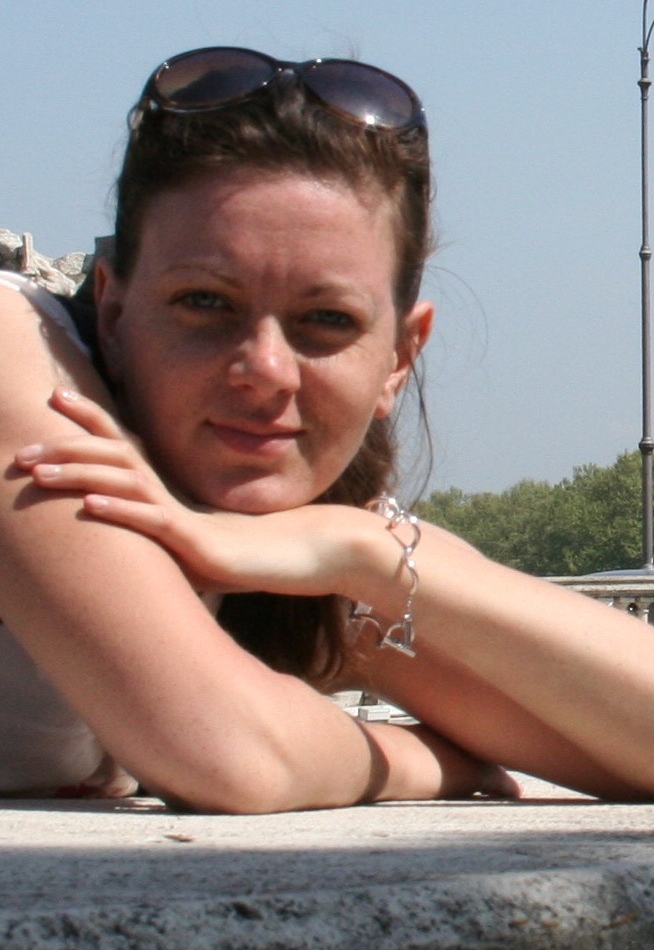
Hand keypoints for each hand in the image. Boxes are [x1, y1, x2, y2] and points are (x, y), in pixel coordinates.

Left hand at [15, 389, 367, 596]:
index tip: (57, 396)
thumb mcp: (214, 546)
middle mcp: (179, 496)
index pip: (128, 446)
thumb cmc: (275, 554)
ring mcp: (189, 517)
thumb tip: (148, 550)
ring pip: (125, 486)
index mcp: (179, 492)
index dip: (91, 420)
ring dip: (78, 475)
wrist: (327, 552)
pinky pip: (155, 523)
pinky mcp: (202, 543)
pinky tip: (90, 505)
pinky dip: (121, 511)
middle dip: (65, 450)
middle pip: (115, 460)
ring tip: (37, 471)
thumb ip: (180, 541)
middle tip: (20, 450)